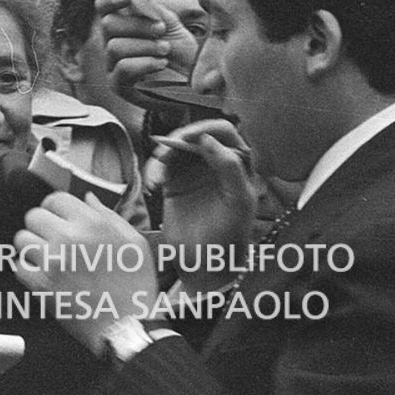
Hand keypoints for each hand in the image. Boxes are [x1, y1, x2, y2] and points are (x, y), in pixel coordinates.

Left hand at [14, 192, 159, 351]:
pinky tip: (43, 276)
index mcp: (93, 224)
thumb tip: (88, 198)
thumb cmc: (135, 286)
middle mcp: (69, 238)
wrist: (127, 325)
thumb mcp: (135, 242)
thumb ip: (109, 216)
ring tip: (46, 258)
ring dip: (32, 247)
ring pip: (21, 240)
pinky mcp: (42, 286)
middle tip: (51, 239)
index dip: (55, 208)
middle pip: (33, 216)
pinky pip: (19, 267)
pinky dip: (28, 271)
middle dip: (41, 226)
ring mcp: (53, 262)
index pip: (56, 199)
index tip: (58, 219)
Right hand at [95, 0, 199, 105]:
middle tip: (161, 29)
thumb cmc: (180, 53)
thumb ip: (152, 8)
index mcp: (122, 23)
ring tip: (165, 50)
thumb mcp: (170, 25)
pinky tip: (161, 64)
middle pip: (108, 25)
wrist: (192, 82)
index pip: (103, 6)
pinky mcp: (118, 85)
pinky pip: (123, 68)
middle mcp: (111, 42)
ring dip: (145, 46)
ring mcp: (112, 64)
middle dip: (138, 25)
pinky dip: (145, 63)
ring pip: (115, 47)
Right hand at [143, 120, 257, 286]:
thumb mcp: (239, 202)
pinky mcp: (175, 183)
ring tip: (158, 177)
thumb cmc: (230, 237)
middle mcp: (216, 163)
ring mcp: (195, 172)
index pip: (225, 133)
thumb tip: (208, 141)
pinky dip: (155, 171)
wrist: (205, 265)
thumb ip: (230, 168)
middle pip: (197, 135)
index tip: (188, 139)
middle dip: (180, 138)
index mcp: (238, 164)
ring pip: (177, 148)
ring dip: (164, 155)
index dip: (207, 129)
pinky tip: (155, 186)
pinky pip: (162, 166)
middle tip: (166, 150)